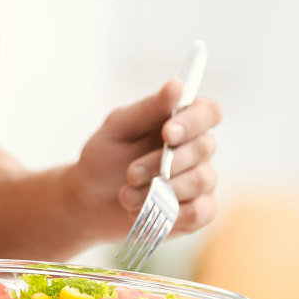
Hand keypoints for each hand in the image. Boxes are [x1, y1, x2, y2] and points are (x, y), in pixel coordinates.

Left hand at [69, 80, 222, 241]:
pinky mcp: (196, 211)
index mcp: (180, 122)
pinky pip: (200, 212)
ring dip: (161, 190)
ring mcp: (200, 180)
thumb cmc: (104, 159)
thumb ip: (147, 109)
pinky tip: (146, 212)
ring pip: (202, 181)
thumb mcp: (117, 129)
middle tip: (130, 173)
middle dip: (164, 163)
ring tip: (127, 195)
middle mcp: (196, 149)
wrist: (89, 201)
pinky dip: (172, 214)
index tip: (166, 133)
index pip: (209, 112)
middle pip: (205, 148)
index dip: (194, 121)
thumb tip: (177, 84)